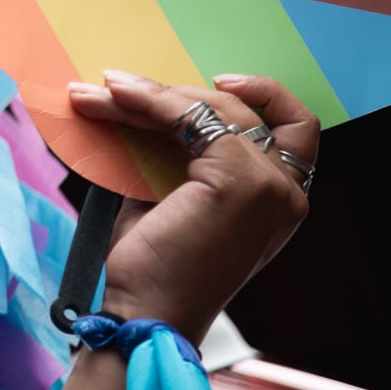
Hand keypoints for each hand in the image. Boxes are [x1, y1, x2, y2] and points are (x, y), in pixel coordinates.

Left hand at [65, 72, 317, 342]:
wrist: (147, 311)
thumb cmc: (154, 264)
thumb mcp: (174, 197)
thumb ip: (180, 153)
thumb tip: (143, 100)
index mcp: (281, 199)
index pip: (295, 127)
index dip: (265, 93)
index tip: (217, 78)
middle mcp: (287, 191)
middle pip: (240, 109)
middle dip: (170, 93)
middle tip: (113, 87)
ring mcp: (270, 185)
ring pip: (212, 107)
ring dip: (147, 93)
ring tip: (95, 93)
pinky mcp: (241, 179)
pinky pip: (191, 117)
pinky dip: (149, 101)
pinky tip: (111, 98)